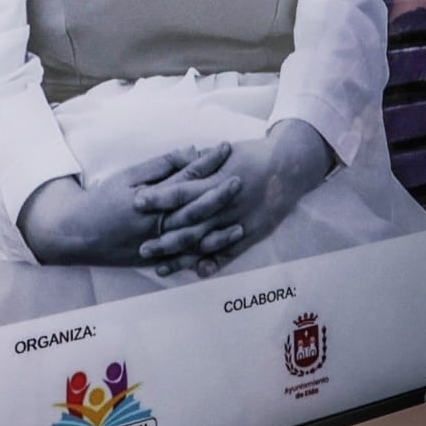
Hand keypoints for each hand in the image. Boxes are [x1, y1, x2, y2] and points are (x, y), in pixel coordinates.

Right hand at [17, 144, 232, 265]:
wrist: (75, 234)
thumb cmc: (102, 200)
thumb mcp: (129, 176)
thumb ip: (162, 166)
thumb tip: (191, 151)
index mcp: (151, 199)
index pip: (186, 177)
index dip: (208, 162)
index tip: (226, 148)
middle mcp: (156, 224)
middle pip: (195, 208)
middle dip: (220, 194)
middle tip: (242, 179)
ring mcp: (156, 245)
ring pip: (193, 239)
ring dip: (218, 233)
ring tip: (241, 226)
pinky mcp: (153, 260)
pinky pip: (182, 261)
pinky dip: (201, 259)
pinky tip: (218, 255)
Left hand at [144, 119, 335, 275]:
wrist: (289, 165)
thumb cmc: (253, 155)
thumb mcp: (223, 153)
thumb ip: (198, 162)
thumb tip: (173, 162)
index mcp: (216, 179)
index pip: (181, 190)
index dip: (159, 198)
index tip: (136, 203)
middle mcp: (225, 202)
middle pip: (189, 223)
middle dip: (164, 237)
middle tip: (140, 248)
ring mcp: (239, 219)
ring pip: (206, 242)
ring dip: (182, 257)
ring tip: (160, 268)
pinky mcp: (252, 231)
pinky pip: (231, 251)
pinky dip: (215, 262)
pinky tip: (198, 273)